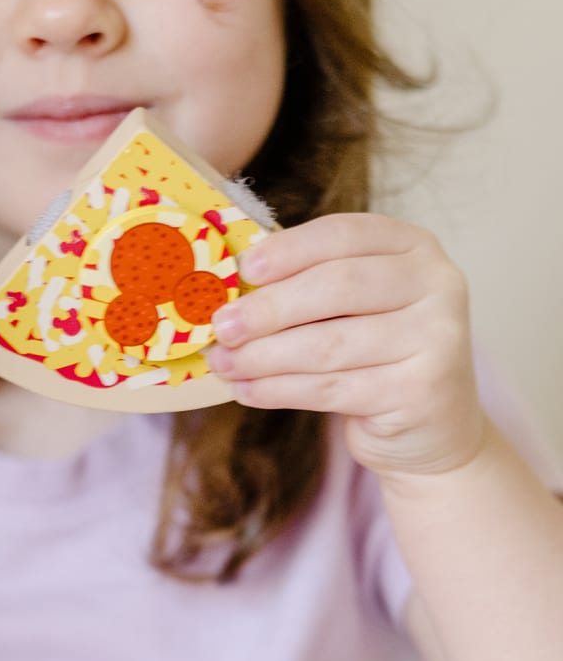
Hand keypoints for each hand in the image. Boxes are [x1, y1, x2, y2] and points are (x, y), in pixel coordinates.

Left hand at [206, 213, 485, 478]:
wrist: (434, 426)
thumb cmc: (377, 355)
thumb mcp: (355, 308)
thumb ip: (307, 288)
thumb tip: (229, 292)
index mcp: (415, 247)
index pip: (345, 234)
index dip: (289, 250)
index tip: (243, 270)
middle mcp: (437, 285)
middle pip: (337, 287)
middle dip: (269, 308)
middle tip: (222, 326)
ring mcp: (435, 339)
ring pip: (327, 345)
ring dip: (263, 356)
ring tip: (224, 363)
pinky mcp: (420, 391)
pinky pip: (330, 389)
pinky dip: (278, 390)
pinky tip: (247, 391)